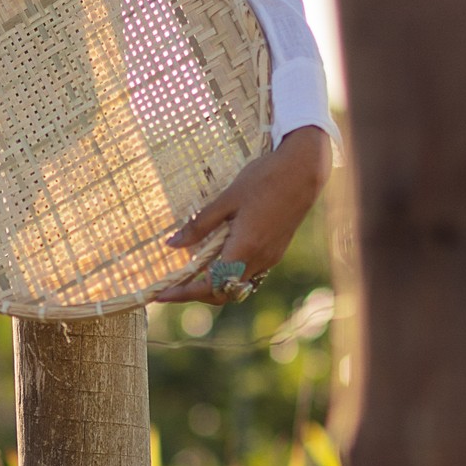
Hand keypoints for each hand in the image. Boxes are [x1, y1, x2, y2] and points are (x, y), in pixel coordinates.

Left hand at [156, 126, 331, 304]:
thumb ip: (199, 225)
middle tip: (172, 286)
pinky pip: (248, 272)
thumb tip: (172, 245)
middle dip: (196, 294)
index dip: (184, 294)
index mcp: (244, 248)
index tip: (162, 295)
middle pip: (223, 292)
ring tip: (190, 273)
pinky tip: (217, 257)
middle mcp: (259, 259)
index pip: (210, 286)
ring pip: (237, 284)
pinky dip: (229, 272)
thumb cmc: (264, 179)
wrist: (304, 170)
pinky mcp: (276, 251)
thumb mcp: (226, 199)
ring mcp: (270, 257)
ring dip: (214, 283)